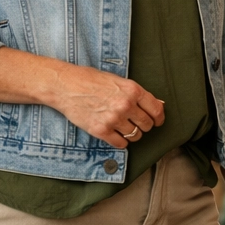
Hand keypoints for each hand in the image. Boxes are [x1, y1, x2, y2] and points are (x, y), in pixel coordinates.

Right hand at [47, 61, 164, 148]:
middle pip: (147, 125)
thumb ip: (136, 94)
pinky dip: (120, 141)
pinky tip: (115, 134)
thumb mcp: (118, 81)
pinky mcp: (101, 130)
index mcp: (132, 90)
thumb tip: (157, 105)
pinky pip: (120, 143)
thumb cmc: (90, 80)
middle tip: (136, 123)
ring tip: (123, 127)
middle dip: (144, 126)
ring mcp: (113, 119)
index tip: (157, 121)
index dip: (159, 118)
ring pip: (135, 136)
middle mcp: (125, 105)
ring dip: (132, 134)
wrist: (66, 86)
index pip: (156, 110)